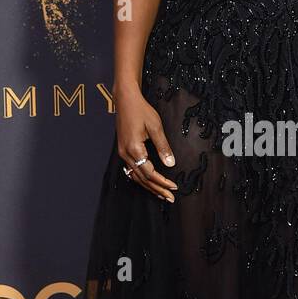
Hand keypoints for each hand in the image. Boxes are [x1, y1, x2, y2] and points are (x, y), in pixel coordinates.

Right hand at [114, 81, 177, 202]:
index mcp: (134, 148)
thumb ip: (163, 146)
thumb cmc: (141, 110)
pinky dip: (141, 179)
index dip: (162, 181)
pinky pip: (131, 170)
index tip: (174, 187)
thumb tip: (170, 164)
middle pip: (142, 178)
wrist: (125, 100)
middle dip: (157, 189)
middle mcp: (125, 154)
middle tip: (170, 198)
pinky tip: (149, 183)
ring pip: (135, 176)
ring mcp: (122, 153)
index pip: (149, 172)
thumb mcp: (155, 127)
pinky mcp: (123, 150)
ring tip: (162, 195)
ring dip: (149, 187)